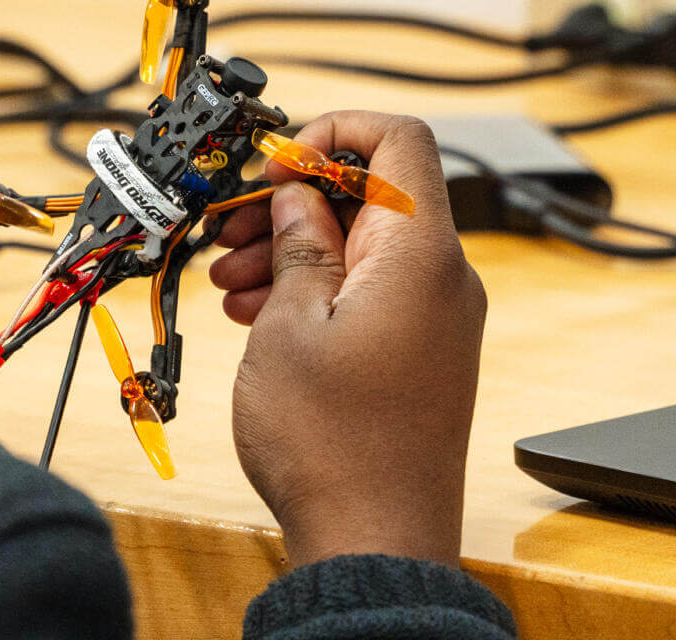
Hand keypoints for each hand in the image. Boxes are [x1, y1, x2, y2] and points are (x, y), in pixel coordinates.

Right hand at [210, 112, 484, 567]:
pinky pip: (371, 289)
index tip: (276, 162)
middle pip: (375, 192)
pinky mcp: (423, 352)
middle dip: (296, 197)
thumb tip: (297, 196)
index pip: (399, 138)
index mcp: (421, 255)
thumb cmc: (335, 445)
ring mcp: (437, 318)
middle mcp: (443, 279)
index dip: (332, 131)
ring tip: (232, 281)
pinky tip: (260, 311)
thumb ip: (297, 243)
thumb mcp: (291, 324)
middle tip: (234, 227)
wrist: (373, 543)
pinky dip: (318, 285)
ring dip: (296, 246)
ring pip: (366, 244)